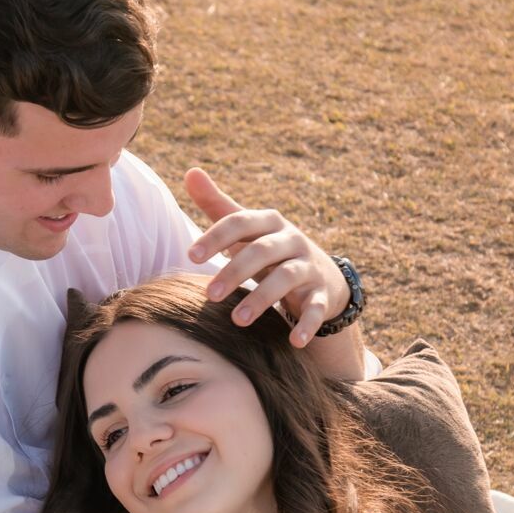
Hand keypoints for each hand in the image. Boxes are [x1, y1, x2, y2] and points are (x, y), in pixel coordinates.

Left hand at [185, 167, 349, 343]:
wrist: (320, 275)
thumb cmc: (270, 250)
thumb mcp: (247, 229)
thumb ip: (217, 205)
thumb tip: (190, 172)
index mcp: (270, 222)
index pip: (240, 222)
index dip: (216, 237)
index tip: (190, 256)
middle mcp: (292, 240)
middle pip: (262, 251)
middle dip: (235, 271)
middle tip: (208, 295)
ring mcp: (309, 267)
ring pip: (287, 278)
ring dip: (262, 298)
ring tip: (237, 321)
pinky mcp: (323, 294)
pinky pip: (317, 308)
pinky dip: (308, 324)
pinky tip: (294, 340)